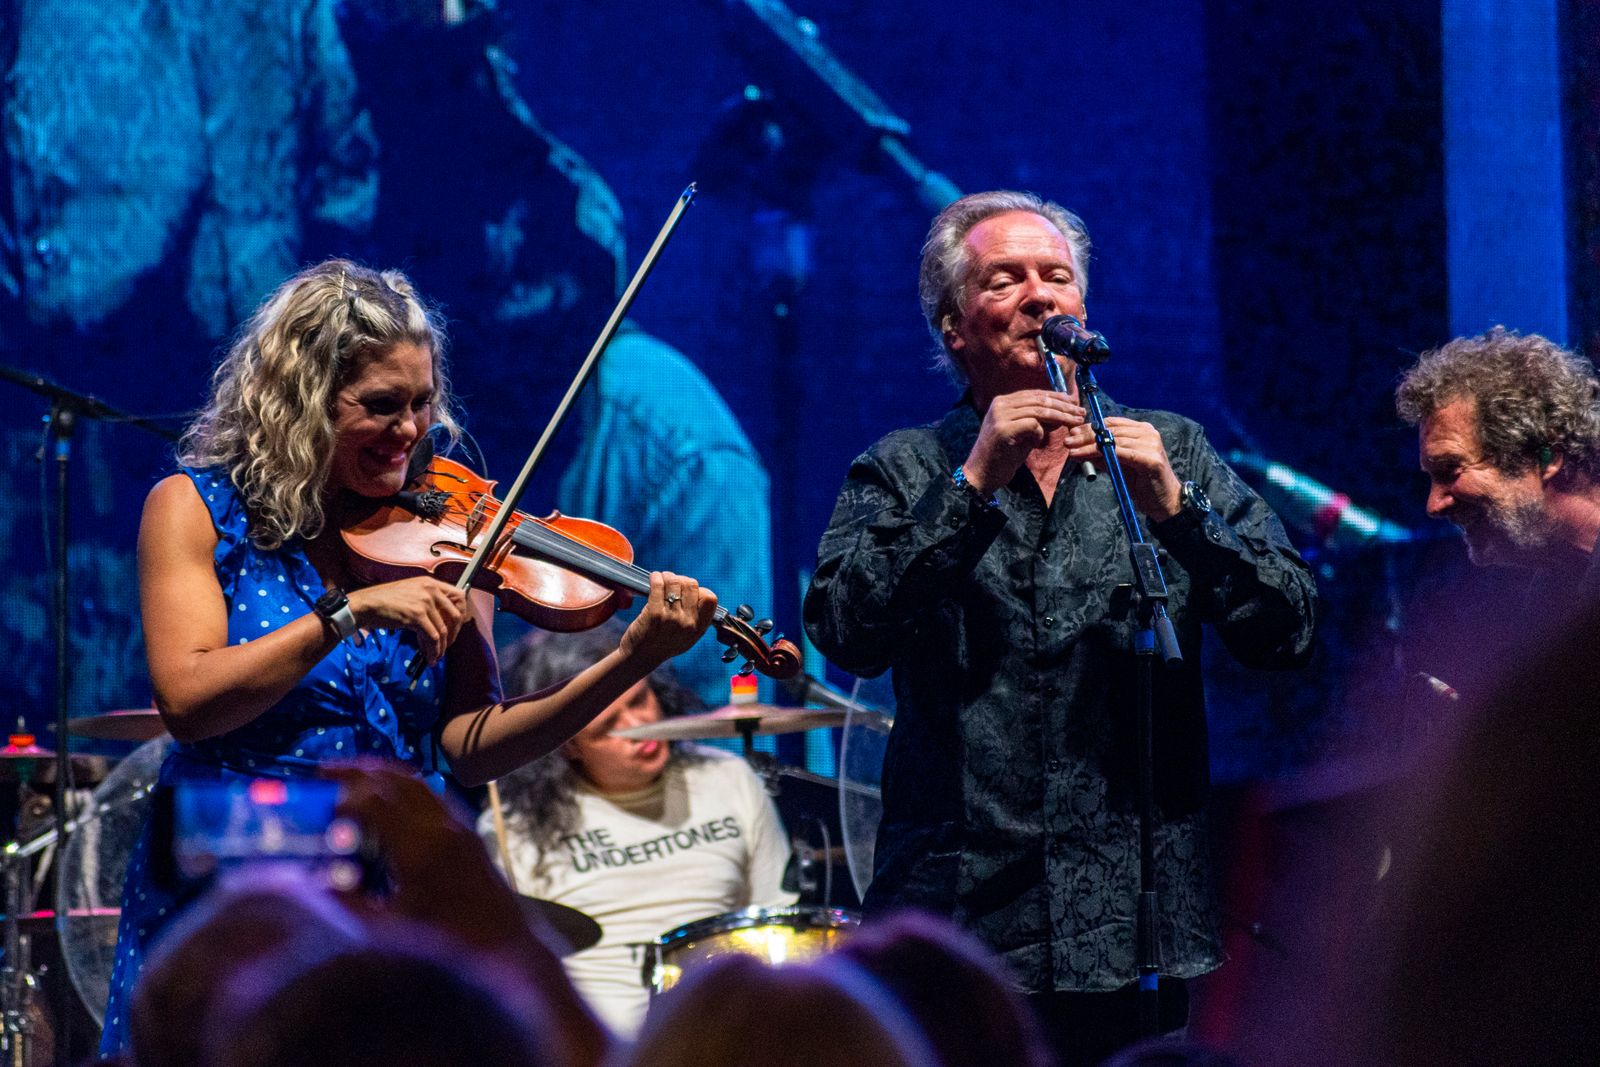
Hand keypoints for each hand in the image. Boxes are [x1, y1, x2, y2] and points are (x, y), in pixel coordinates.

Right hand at [326, 760, 524, 947]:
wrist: (503, 944)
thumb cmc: (444, 944)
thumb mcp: (386, 931)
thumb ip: (347, 903)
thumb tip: (316, 880)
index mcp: (419, 848)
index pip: (374, 801)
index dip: (342, 798)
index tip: (317, 805)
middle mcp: (441, 826)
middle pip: (394, 780)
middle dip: (357, 772)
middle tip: (324, 772)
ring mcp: (458, 825)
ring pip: (416, 782)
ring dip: (381, 773)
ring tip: (351, 777)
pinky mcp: (467, 831)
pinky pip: (433, 795)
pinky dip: (405, 786)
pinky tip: (388, 796)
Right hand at [346, 576, 467, 664]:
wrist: (367, 604)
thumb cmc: (385, 600)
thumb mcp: (411, 592)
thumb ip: (427, 600)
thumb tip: (440, 620)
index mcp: (431, 583)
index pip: (459, 596)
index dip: (460, 614)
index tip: (455, 627)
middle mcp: (431, 590)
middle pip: (455, 615)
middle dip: (453, 634)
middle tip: (447, 645)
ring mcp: (424, 603)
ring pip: (442, 630)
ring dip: (441, 647)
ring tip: (436, 656)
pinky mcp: (416, 616)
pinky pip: (431, 637)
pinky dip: (432, 650)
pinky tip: (429, 656)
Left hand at [617, 571, 716, 668]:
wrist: (641, 657)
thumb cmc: (664, 644)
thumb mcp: (688, 637)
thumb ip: (696, 618)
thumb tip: (697, 590)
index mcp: (699, 628)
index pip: (710, 598)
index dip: (699, 590)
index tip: (689, 592)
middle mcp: (687, 623)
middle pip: (692, 585)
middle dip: (681, 579)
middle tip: (672, 582)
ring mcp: (671, 618)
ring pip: (674, 582)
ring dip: (667, 576)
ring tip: (662, 578)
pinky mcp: (654, 613)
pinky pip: (658, 585)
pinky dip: (656, 577)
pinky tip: (654, 578)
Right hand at [964, 389, 1085, 492]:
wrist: (981, 473)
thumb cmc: (1003, 456)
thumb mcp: (1024, 435)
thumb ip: (1039, 422)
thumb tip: (1061, 415)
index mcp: (1003, 402)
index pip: (1036, 394)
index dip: (1057, 398)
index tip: (1074, 404)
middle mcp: (1000, 405)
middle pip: (1040, 400)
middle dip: (1064, 407)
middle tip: (1081, 413)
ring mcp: (1000, 416)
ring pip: (1039, 410)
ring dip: (1061, 417)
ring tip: (1075, 422)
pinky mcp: (1003, 429)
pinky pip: (1032, 424)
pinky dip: (1040, 433)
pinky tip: (1037, 443)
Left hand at [1067, 416, 1183, 519]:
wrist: (1164, 503)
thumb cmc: (1141, 484)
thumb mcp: (1117, 466)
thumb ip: (1101, 456)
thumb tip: (1077, 448)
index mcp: (1142, 431)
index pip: (1112, 423)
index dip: (1090, 427)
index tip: (1072, 433)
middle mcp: (1149, 433)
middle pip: (1111, 430)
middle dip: (1086, 435)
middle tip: (1067, 441)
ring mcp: (1151, 444)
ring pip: (1113, 440)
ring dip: (1089, 445)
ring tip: (1072, 450)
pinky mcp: (1151, 458)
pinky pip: (1121, 452)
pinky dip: (1101, 453)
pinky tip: (1085, 456)